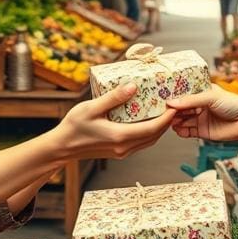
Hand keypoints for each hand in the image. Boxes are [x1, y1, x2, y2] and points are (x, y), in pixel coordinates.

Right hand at [54, 83, 174, 159]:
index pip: (153, 129)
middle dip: (167, 122)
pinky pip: (141, 143)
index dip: (167, 118)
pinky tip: (148, 121)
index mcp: (120, 136)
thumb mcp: (92, 108)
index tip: (175, 105)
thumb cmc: (74, 126)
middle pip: (155, 136)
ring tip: (164, 112)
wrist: (62, 147)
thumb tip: (133, 86)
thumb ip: (113, 97)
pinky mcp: (119, 152)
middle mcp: (124, 147)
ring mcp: (122, 152)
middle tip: (173, 105)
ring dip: (159, 128)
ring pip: (149, 141)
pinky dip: (149, 133)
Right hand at [168, 86, 237, 152]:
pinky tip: (177, 130)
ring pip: (182, 120)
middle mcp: (199, 105)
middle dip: (171, 110)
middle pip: (180, 108)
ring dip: (174, 121)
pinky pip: (187, 132)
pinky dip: (181, 131)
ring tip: (167, 120)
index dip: (172, 96)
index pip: (183, 94)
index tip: (161, 97)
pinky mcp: (202, 132)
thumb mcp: (211, 97)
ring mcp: (200, 119)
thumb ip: (191, 100)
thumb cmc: (234, 104)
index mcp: (201, 93)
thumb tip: (171, 102)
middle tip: (160, 111)